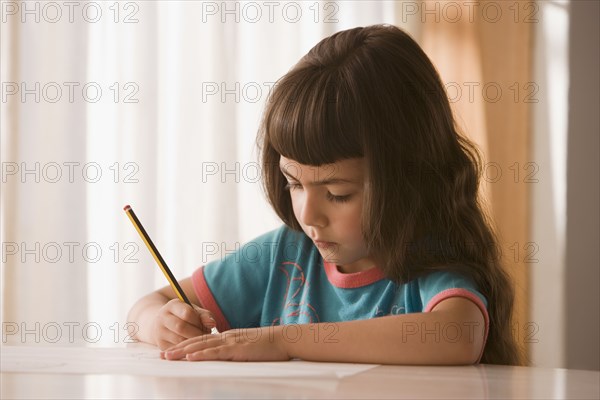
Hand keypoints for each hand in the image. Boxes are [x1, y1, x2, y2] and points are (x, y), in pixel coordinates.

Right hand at [152, 299, 215, 349]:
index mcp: (172, 306)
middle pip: (181, 327)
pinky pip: (177, 350)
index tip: (206, 326)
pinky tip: (194, 348)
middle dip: (196, 333)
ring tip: (200, 341)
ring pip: (178, 340)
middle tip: (205, 337)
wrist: (164, 323)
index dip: (199, 321)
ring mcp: (159, 332)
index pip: (187, 313)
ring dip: (193, 343)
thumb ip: (205, 316)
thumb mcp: (194, 311)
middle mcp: (162, 317)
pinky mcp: (161, 345)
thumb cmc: (184, 316)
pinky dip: (187, 350)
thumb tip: (212, 324)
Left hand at [160, 326, 290, 361]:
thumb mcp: (248, 348)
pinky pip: (215, 352)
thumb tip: (226, 359)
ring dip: (183, 351)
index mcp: (228, 337)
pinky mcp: (237, 349)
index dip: (186, 345)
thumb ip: (236, 351)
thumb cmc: (269, 346)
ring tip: (168, 356)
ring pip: (202, 346)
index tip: (172, 350)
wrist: (283, 339)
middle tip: (161, 354)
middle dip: (178, 348)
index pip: (203, 341)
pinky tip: (190, 357)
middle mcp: (226, 337)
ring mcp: (230, 342)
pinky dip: (201, 354)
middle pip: (197, 342)